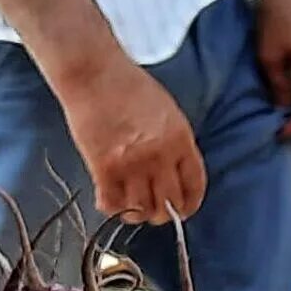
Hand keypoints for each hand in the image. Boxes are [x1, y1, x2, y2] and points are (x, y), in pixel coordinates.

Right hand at [62, 58, 207, 223]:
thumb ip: (173, 142)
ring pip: (141, 209)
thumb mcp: (166, 112)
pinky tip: (110, 201)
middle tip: (153, 211)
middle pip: (168, 204)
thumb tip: (172, 172)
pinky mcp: (104, 169)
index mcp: (180, 139)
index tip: (184, 210)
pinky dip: (112, 208)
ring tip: (130, 208)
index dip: (190, 203)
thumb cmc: (129, 87)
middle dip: (163, 214)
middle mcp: (159, 156)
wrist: (96, 76)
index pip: (194, 184)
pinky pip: (112, 204)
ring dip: (136, 214)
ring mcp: (132, 165)